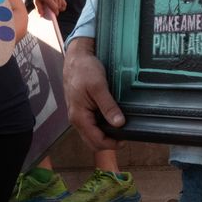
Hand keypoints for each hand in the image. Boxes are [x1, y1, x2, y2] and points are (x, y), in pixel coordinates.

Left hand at [33, 0, 66, 19]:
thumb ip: (39, 8)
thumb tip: (41, 16)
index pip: (55, 8)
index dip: (54, 13)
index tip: (51, 15)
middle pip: (58, 9)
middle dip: (54, 11)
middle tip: (49, 10)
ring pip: (61, 6)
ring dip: (57, 9)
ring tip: (51, 6)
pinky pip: (64, 3)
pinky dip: (62, 6)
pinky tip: (57, 6)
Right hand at [64, 35, 124, 151]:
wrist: (75, 58)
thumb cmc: (84, 69)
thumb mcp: (98, 86)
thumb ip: (108, 106)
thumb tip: (119, 123)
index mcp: (79, 116)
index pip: (96, 141)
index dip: (112, 144)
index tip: (126, 139)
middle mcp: (76, 119)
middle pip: (92, 142)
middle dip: (108, 143)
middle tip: (125, 136)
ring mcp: (78, 115)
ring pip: (91, 135)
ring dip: (105, 136)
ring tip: (120, 128)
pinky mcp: (81, 110)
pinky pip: (91, 125)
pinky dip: (101, 127)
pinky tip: (111, 120)